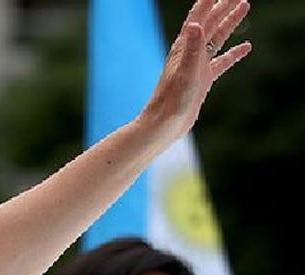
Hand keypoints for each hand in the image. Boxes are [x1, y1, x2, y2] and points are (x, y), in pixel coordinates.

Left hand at [142, 0, 250, 141]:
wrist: (163, 125)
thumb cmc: (171, 102)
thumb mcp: (184, 73)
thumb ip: (190, 49)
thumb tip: (195, 25)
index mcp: (184, 49)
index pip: (199, 18)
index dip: (209, 2)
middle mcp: (190, 54)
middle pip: (210, 23)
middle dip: (224, 6)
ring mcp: (197, 67)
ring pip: (217, 38)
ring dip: (230, 22)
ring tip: (245, 6)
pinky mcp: (203, 80)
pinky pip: (221, 62)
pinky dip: (234, 53)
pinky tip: (246, 47)